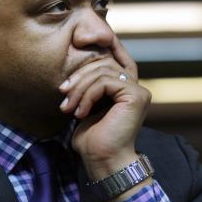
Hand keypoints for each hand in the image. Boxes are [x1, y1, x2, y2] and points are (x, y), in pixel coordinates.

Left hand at [59, 37, 151, 180]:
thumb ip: (89, 84)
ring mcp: (138, 90)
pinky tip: (80, 112)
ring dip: (80, 87)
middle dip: (79, 75)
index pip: (115, 55)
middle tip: (63, 93)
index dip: (102, 42)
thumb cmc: (92, 138)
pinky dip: (88, 95)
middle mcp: (136, 87)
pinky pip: (106, 81)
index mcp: (126, 87)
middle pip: (104, 62)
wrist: (102, 160)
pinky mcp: (136, 95)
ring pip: (103, 70)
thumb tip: (79, 61)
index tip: (78, 40)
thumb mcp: (86, 104)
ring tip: (68, 107)